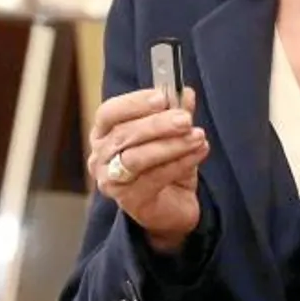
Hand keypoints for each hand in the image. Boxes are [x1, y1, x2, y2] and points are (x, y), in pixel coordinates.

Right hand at [87, 87, 208, 251]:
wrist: (173, 207)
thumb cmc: (165, 165)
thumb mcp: (173, 135)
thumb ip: (177, 113)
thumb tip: (186, 93)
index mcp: (105, 134)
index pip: (109, 113)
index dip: (134, 103)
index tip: (162, 97)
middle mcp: (100, 157)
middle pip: (122, 135)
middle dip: (157, 124)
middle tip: (185, 119)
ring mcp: (111, 181)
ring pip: (136, 158)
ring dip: (170, 145)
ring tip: (197, 136)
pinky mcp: (130, 201)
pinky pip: (154, 178)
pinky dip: (180, 163)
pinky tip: (199, 152)